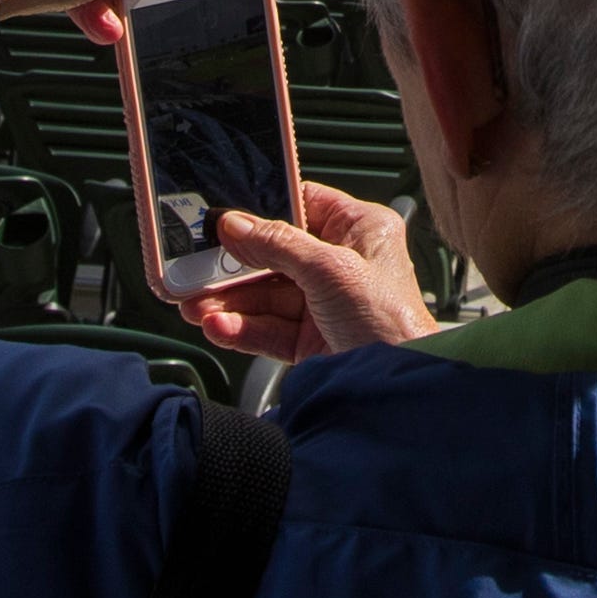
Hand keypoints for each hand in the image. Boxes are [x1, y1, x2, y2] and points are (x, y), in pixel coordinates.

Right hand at [181, 180, 440, 360]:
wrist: (400, 391)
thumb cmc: (392, 324)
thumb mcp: (331, 269)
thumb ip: (278, 244)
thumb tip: (235, 224)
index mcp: (361, 231)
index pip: (303, 206)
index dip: (262, 212)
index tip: (223, 220)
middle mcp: (343, 265)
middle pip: (275, 256)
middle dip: (233, 268)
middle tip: (195, 272)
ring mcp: (326, 305)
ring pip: (266, 296)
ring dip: (229, 302)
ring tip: (197, 307)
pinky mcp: (312, 342)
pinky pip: (268, 330)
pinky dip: (240, 329)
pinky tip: (219, 327)